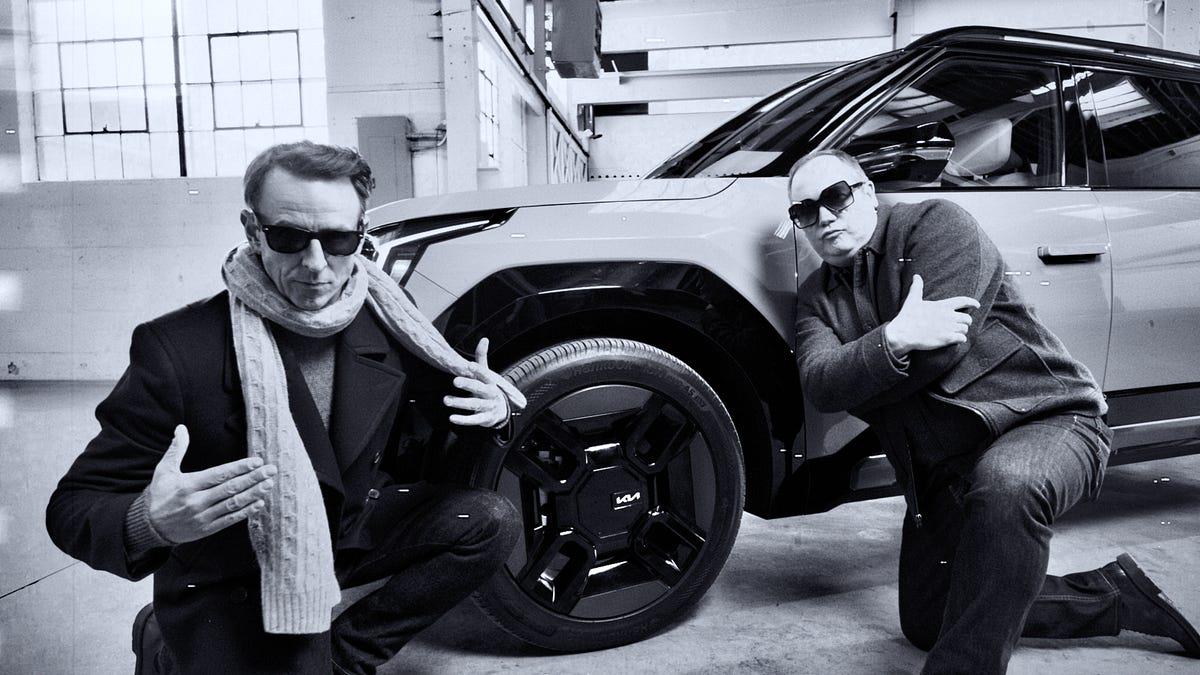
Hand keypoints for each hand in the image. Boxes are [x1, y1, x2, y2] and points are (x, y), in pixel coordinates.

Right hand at [144, 425, 275, 543]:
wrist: (148, 527)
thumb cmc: (159, 495)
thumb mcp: (164, 470)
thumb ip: (176, 449)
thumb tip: (181, 428)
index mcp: (188, 485)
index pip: (220, 474)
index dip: (240, 468)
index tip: (257, 461)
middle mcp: (197, 501)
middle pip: (230, 488)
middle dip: (253, 478)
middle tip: (271, 470)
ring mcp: (203, 516)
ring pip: (233, 504)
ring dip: (253, 494)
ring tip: (268, 484)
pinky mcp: (206, 529)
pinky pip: (229, 520)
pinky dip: (246, 512)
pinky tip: (259, 503)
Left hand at [445, 338, 511, 427]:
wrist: (500, 411)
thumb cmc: (489, 388)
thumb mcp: (487, 374)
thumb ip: (482, 357)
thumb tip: (484, 339)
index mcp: (491, 382)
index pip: (486, 374)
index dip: (479, 370)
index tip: (470, 365)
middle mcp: (491, 393)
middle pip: (479, 389)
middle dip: (468, 385)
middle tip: (455, 381)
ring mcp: (488, 407)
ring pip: (474, 404)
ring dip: (460, 402)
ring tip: (446, 400)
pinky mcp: (485, 419)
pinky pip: (473, 420)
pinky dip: (463, 420)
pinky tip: (452, 418)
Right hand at [885, 275, 979, 356]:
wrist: (903, 333)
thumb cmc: (908, 316)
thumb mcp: (912, 300)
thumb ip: (917, 287)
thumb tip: (916, 276)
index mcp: (942, 306)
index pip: (963, 301)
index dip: (972, 302)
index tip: (977, 305)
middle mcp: (948, 316)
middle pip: (967, 318)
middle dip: (966, 322)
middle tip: (961, 324)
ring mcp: (948, 328)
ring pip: (965, 329)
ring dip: (962, 331)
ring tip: (957, 333)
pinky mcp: (947, 339)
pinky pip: (962, 339)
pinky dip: (960, 339)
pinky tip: (956, 340)